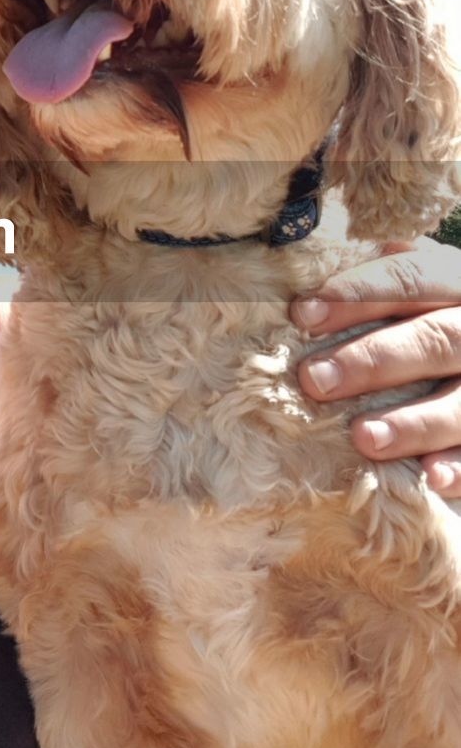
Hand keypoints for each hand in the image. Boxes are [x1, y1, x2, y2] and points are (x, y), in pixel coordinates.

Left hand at [289, 238, 460, 496]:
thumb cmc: (425, 317)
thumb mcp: (412, 286)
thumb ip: (375, 275)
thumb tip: (306, 268)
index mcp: (455, 283)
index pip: (411, 278)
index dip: (357, 295)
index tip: (303, 315)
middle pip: (434, 340)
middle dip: (372, 360)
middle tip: (315, 380)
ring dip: (413, 422)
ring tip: (362, 438)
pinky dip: (460, 467)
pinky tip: (429, 478)